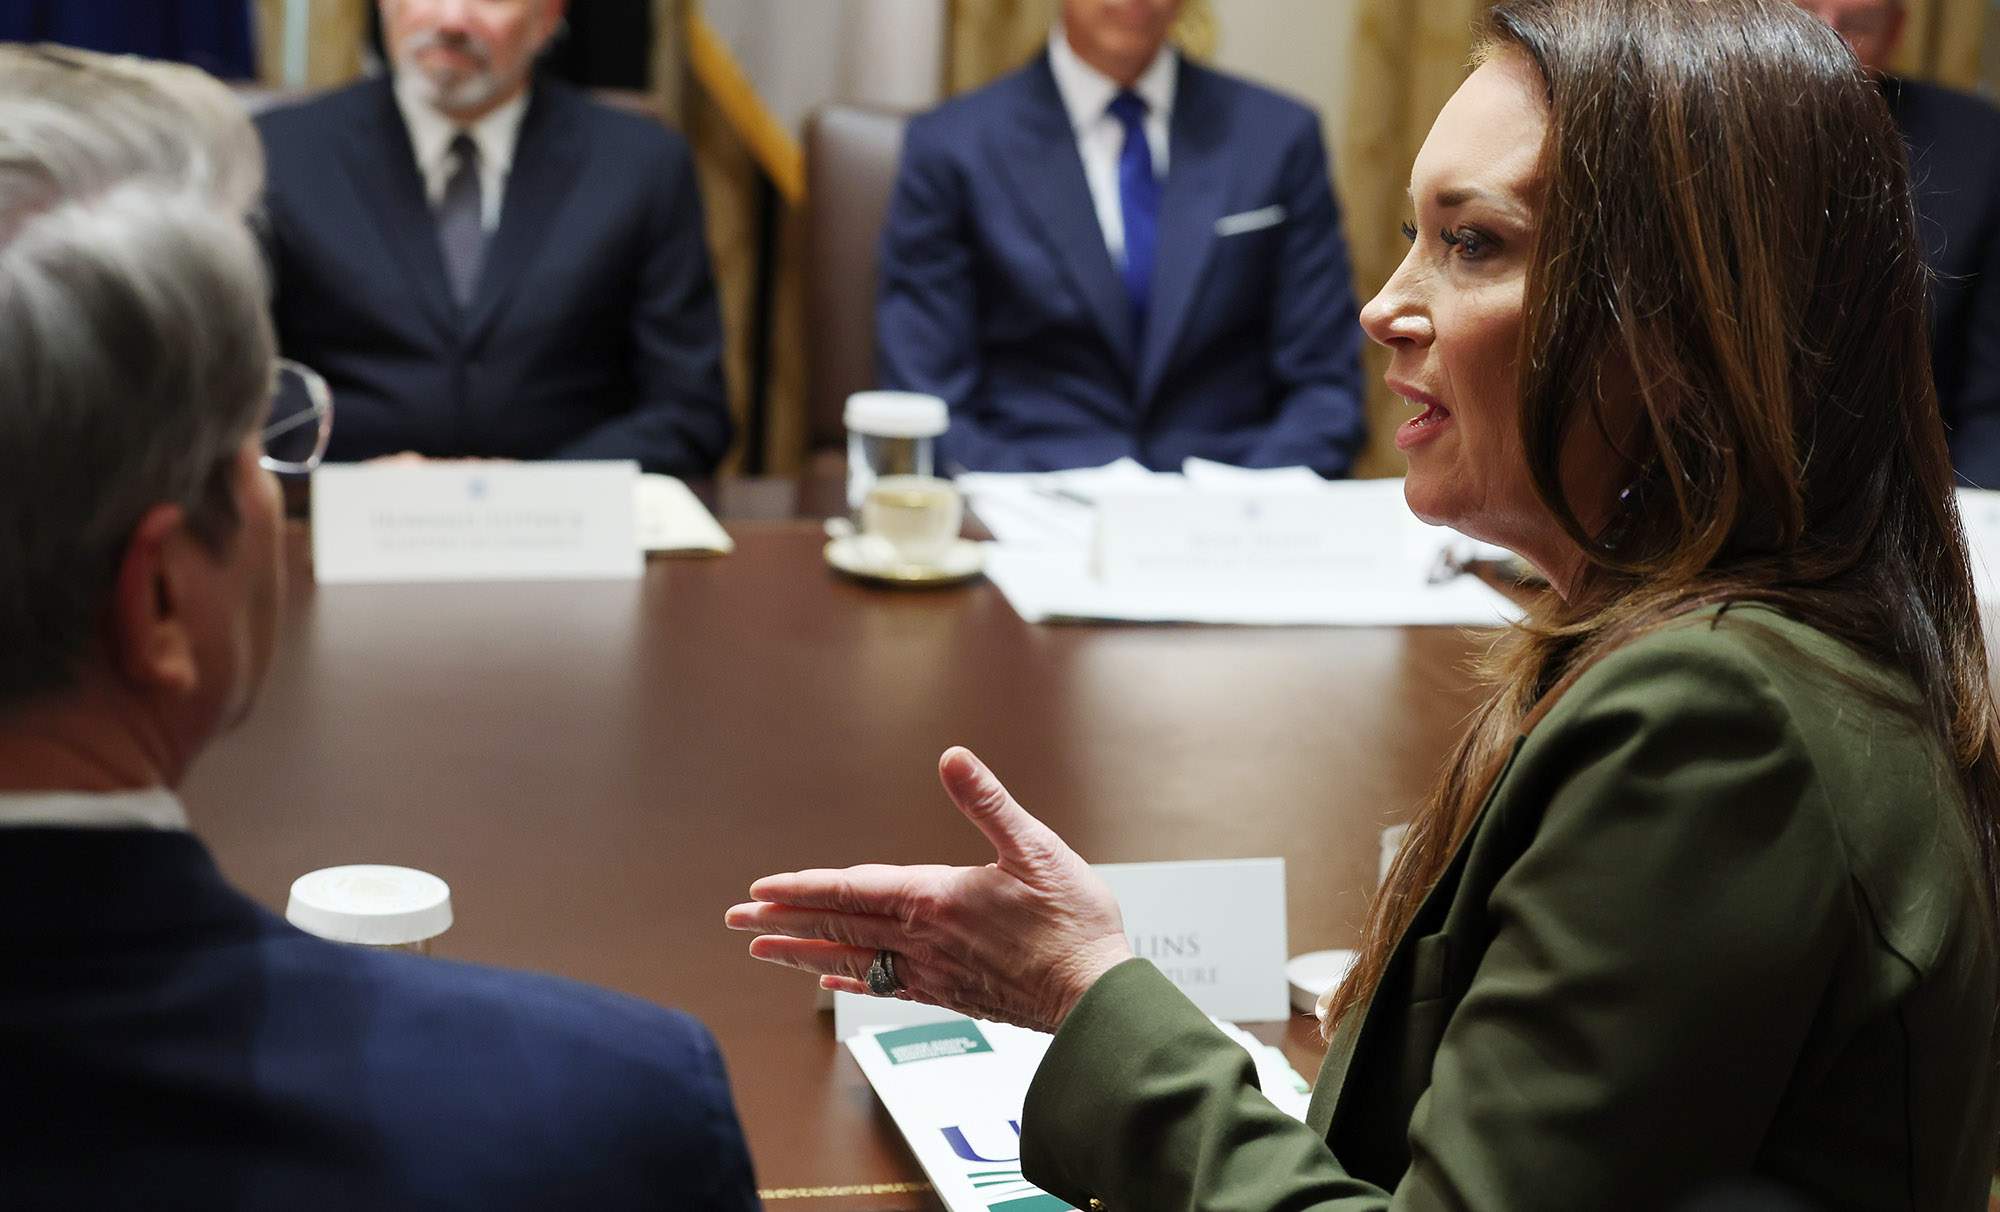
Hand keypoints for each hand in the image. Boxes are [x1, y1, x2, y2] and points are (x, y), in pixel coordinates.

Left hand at [725, 746, 1133, 1033]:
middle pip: (836, 928)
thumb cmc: (1071, 923)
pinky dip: (851, 981)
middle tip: (735, 922)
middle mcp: (922, 940)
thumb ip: (987, 802)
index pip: (850, 891)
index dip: (802, 888)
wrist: (1093, 997)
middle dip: (781, 922)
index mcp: (935, 899)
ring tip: (763, 952)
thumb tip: (952, 758)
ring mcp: (932, 972)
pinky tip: (831, 983)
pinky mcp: (950, 995)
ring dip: (802, 954)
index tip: (759, 890)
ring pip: (851, 960)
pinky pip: (885, 987)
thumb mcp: (1035, 847)